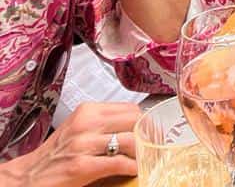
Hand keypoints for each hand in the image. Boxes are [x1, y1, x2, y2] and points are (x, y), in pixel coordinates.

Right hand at [13, 102, 141, 186]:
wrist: (28, 177)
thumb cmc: (56, 155)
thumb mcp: (79, 129)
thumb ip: (104, 124)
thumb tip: (137, 127)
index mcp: (87, 111)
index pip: (130, 108)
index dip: (145, 122)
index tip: (152, 131)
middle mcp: (86, 124)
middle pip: (135, 121)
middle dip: (148, 135)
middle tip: (154, 146)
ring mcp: (83, 144)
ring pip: (131, 141)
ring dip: (143, 153)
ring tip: (146, 160)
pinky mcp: (81, 166)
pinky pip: (119, 163)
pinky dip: (132, 167)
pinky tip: (134, 171)